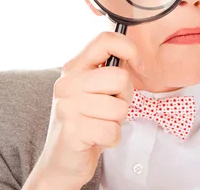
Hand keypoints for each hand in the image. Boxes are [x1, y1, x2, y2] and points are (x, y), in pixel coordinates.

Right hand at [24, 32, 141, 189]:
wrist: (62, 160)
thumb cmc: (86, 122)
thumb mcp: (94, 90)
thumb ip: (109, 72)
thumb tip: (134, 59)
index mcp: (74, 67)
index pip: (106, 40)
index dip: (130, 50)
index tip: (137, 67)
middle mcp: (67, 83)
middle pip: (120, 77)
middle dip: (124, 98)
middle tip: (109, 109)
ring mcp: (67, 106)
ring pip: (119, 108)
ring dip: (117, 122)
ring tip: (100, 124)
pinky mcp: (72, 131)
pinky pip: (113, 131)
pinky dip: (112, 139)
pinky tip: (96, 139)